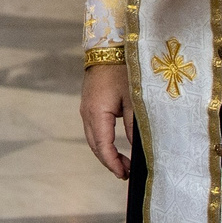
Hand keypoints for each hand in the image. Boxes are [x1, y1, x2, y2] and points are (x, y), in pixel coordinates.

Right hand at [80, 62, 130, 178]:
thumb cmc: (123, 70)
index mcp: (97, 113)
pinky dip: (103, 142)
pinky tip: (115, 146)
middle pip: (95, 146)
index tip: (124, 174)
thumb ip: (133, 126)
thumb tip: (136, 148)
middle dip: (109, 161)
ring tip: (123, 164)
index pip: (103, 146)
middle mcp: (87, 113)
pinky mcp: (89, 105)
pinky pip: (93, 130)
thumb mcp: (133, 99)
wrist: (108, 48)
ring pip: (93, 139)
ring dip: (105, 153)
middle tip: (126, 173)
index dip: (113, 163)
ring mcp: (86, 109)